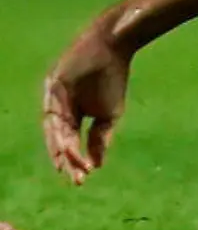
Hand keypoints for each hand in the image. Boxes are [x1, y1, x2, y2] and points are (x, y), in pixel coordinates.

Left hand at [43, 28, 130, 184]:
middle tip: (76, 179)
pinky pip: (54, 112)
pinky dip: (60, 129)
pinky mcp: (53, 86)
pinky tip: (67, 144)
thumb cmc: (112, 79)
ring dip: (61, 149)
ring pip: (53, 129)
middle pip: (58, 138)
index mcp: (70, 115)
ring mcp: (53, 97)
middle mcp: (57, 108)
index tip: (82, 179)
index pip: (69, 141)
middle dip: (66, 159)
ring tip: (70, 166)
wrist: (113, 49)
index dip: (74, 159)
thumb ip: (100, 138)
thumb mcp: (109, 116)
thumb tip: (97, 165)